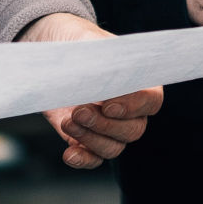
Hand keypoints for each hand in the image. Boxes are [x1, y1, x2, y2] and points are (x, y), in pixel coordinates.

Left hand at [23, 11, 162, 167]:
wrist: (51, 55)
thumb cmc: (76, 44)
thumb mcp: (88, 44)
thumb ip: (102, 60)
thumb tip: (106, 76)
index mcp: (140, 82)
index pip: (151, 101)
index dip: (133, 107)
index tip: (109, 106)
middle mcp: (130, 109)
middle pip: (132, 130)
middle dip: (104, 125)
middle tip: (78, 112)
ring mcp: (109, 127)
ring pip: (113, 147)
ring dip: (90, 139)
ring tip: (68, 122)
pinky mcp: (87, 139)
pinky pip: (93, 158)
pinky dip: (82, 159)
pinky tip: (69, 154)